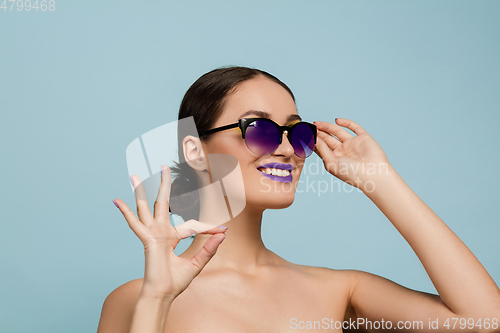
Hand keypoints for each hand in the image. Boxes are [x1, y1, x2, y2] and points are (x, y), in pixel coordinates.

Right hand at [112, 165, 226, 298]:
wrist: (164, 295)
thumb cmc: (176, 282)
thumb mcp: (198, 263)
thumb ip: (209, 248)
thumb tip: (223, 234)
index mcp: (171, 237)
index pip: (190, 224)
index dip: (208, 227)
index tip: (223, 229)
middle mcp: (160, 232)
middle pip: (161, 203)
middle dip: (164, 184)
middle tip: (164, 166)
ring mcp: (152, 234)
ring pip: (145, 207)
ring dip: (140, 191)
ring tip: (135, 175)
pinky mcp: (146, 240)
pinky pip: (135, 223)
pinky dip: (125, 212)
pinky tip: (117, 200)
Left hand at [314, 118, 390, 189]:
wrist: (373, 174)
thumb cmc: (351, 174)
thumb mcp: (331, 163)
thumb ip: (322, 150)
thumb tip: (314, 138)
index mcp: (335, 159)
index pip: (322, 147)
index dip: (314, 141)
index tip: (305, 135)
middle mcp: (343, 151)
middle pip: (328, 138)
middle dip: (319, 132)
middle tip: (310, 127)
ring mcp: (353, 143)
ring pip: (338, 131)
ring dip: (327, 126)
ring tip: (317, 123)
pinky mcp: (363, 138)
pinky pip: (354, 127)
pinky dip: (346, 123)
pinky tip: (336, 121)